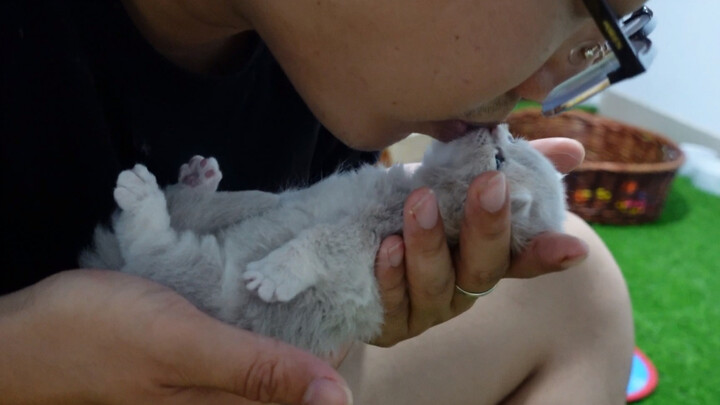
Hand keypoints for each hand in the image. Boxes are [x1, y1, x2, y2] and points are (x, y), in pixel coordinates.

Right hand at [0, 270, 350, 404]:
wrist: (23, 336)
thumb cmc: (97, 337)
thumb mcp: (184, 347)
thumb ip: (258, 372)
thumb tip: (338, 400)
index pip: (316, 386)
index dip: (343, 345)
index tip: (363, 291)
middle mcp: (228, 398)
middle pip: (298, 369)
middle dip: (325, 323)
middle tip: (344, 267)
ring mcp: (210, 377)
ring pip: (273, 351)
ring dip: (296, 314)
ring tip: (314, 267)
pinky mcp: (195, 352)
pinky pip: (244, 338)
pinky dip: (262, 311)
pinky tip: (267, 282)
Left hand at [371, 138, 588, 346]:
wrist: (352, 237)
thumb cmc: (415, 206)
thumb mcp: (455, 178)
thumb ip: (511, 162)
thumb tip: (571, 149)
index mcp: (484, 257)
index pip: (524, 259)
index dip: (546, 254)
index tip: (571, 247)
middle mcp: (461, 288)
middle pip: (483, 268)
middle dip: (487, 228)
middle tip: (489, 183)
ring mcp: (426, 310)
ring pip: (435, 285)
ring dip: (430, 244)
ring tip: (421, 202)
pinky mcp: (389, 322)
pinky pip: (392, 304)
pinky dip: (392, 276)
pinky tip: (387, 247)